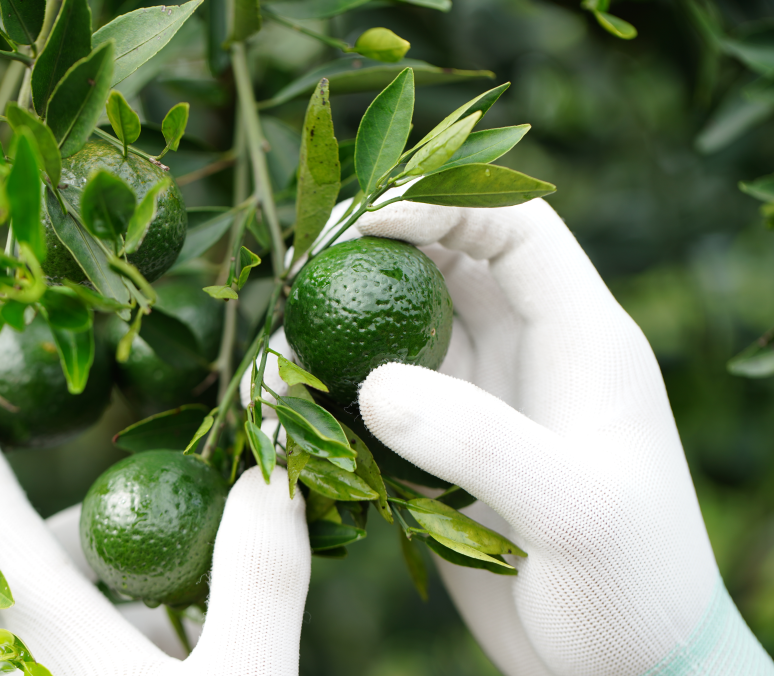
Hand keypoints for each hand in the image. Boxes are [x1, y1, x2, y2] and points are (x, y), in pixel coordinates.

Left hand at [0, 381, 310, 675]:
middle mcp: (27, 667)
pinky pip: (88, 644)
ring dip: (128, 580)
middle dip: (101, 521)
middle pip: (40, 556)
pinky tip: (189, 644)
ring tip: (197, 601)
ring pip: (68, 604)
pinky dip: (134, 625)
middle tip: (183, 513)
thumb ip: (257, 576)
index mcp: (50, 647)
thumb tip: (271, 477)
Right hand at [350, 195, 773, 674]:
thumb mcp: (569, 509)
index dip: (443, 204)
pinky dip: (343, 387)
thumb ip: (476, 440)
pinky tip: (302, 399)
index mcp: (582, 339)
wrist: (628, 668)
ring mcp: (488, 400)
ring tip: (289, 335)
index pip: (515, 229)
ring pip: (410, 326)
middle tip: (303, 266)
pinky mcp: (451, 448)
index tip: (364, 219)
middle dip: (378, 248)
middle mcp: (530, 355)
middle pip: (450, 263)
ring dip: (351, 321)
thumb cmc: (632, 585)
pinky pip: (389, 395)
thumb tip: (373, 384)